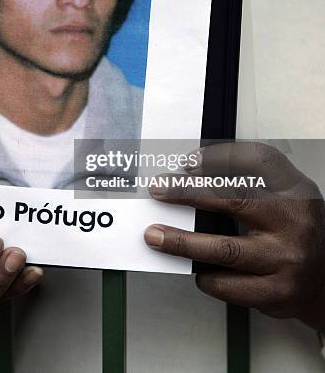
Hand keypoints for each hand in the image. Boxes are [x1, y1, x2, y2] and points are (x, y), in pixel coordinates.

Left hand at [144, 142, 324, 331]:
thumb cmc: (294, 229)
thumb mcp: (284, 194)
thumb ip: (248, 178)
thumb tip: (192, 170)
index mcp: (295, 192)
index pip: (256, 162)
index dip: (217, 157)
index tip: (187, 161)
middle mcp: (294, 222)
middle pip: (234, 199)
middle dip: (188, 192)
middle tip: (159, 190)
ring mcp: (286, 260)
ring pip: (224, 249)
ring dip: (182, 242)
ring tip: (156, 236)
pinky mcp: (276, 293)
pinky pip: (229, 285)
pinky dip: (206, 277)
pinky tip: (195, 270)